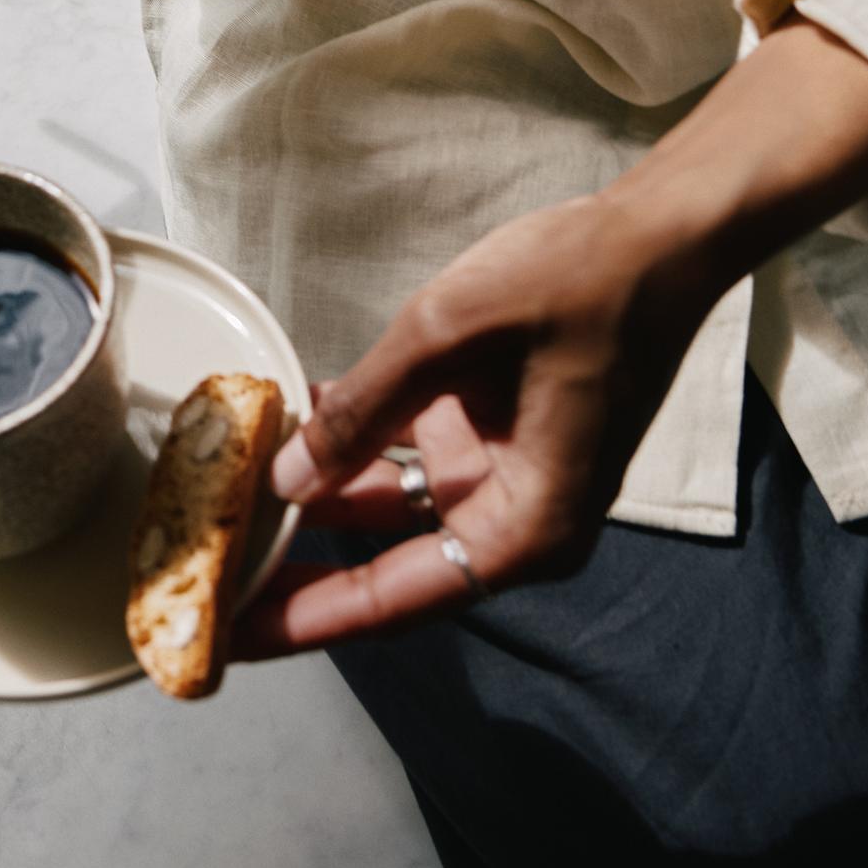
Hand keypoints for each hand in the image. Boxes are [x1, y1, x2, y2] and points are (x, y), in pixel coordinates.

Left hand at [233, 7, 867, 655]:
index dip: (304, 620)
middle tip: (206, 570)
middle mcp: (517, 517)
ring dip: (312, 492)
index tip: (229, 635)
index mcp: (527, 528)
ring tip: (223, 492)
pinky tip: (280, 419)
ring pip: (387, 505)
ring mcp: (505, 473)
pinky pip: (407, 452)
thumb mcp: (447, 339)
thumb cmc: (576, 285)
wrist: (661, 232)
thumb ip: (361, 412)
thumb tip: (285, 478)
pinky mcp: (494, 430)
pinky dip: (349, 438)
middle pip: (386, 564)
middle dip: (297, 562)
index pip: (394, 599)